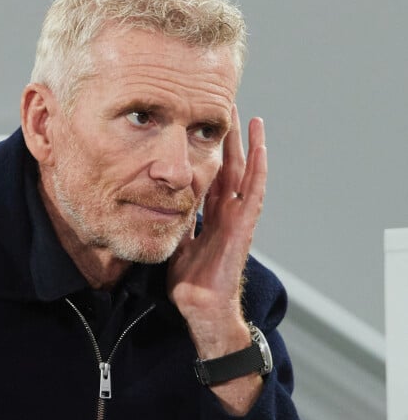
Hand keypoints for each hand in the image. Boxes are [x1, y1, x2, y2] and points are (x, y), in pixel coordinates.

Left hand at [168, 105, 266, 358]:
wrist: (202, 308)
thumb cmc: (190, 281)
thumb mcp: (176, 242)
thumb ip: (175, 221)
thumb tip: (160, 202)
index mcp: (210, 216)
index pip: (213, 176)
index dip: (211, 153)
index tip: (205, 128)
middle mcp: (227, 212)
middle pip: (230, 168)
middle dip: (228, 141)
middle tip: (227, 111)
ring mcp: (238, 218)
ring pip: (245, 174)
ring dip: (248, 147)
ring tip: (250, 119)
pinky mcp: (244, 227)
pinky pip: (253, 193)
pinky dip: (258, 169)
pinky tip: (260, 148)